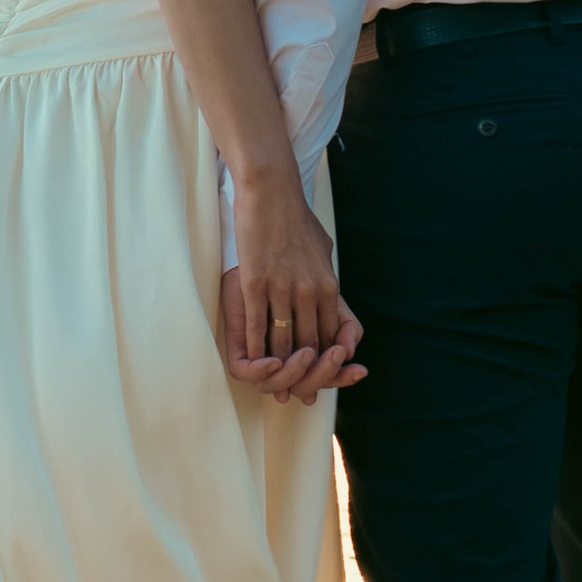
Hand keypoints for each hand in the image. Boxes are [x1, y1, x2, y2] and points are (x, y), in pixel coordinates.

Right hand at [221, 196, 364, 403]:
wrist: (271, 190)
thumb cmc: (295, 216)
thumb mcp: (322, 247)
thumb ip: (326, 274)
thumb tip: (330, 290)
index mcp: (328, 285)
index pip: (329, 334)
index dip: (322, 359)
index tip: (314, 374)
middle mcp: (309, 291)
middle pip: (308, 344)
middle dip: (303, 372)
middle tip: (296, 390)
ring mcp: (282, 289)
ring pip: (283, 342)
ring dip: (278, 366)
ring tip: (272, 380)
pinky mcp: (255, 284)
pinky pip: (257, 327)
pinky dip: (255, 350)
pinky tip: (252, 362)